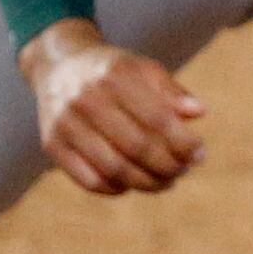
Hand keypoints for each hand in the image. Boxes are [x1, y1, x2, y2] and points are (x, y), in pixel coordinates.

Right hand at [18, 19, 204, 194]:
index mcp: (115, 76)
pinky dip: (116, 188)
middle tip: (183, 170)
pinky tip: (132, 183)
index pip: (157, 119)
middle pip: (137, 148)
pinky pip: (90, 180)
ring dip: (147, 183)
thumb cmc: (113, 72)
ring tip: (166, 181)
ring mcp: (66, 123)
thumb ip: (171, 91)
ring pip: (115, 169)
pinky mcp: (52, 144)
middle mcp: (87, 98)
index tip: (199, 154)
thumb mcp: (143, 69)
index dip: (183, 143)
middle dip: (168, 166)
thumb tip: (199, 112)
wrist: (59, 65)